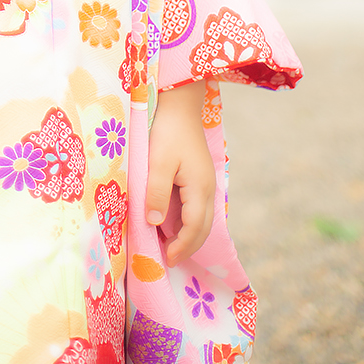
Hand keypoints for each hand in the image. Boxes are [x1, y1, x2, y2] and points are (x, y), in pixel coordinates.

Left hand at [145, 81, 215, 265]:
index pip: (194, 228)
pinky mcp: (200, 176)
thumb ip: (157, 192)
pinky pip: (199, 207)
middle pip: (203, 228)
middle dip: (188, 246)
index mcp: (199, 188)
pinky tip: (174, 222)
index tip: (166, 259)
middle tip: (168, 259)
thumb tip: (155, 223)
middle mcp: (208, 189)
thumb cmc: (167, 131)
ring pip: (203, 218)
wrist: (179, 105)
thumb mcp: (158, 162)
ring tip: (170, 245)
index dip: (181, 246)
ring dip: (189, 235)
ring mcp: (206, 182)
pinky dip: (190, 222)